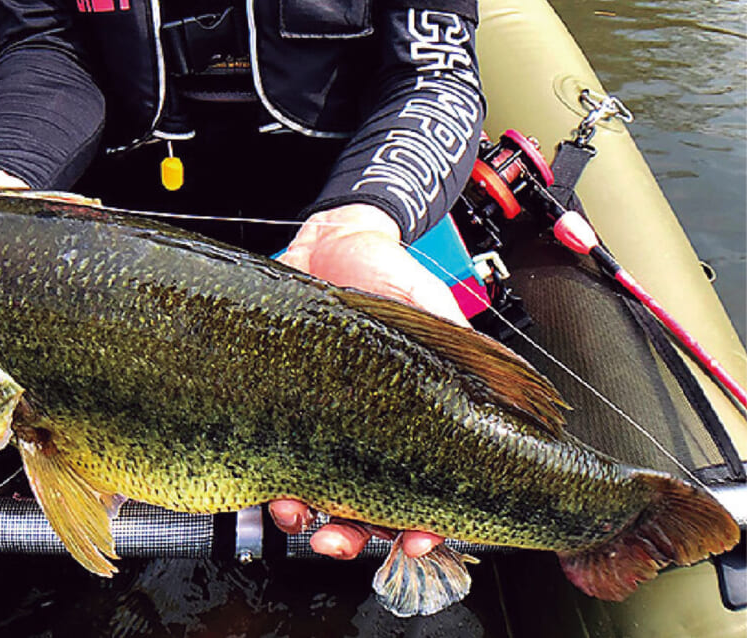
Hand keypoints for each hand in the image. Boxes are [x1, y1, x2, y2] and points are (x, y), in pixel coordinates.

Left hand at [269, 203, 463, 559]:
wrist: (325, 240)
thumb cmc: (388, 273)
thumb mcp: (435, 313)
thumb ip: (462, 357)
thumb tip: (511, 408)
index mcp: (412, 419)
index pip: (424, 488)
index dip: (425, 524)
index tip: (420, 538)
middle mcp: (364, 430)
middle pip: (365, 505)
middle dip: (356, 534)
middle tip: (344, 540)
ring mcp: (317, 423)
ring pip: (316, 494)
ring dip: (309, 518)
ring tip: (302, 518)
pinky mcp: (276, 409)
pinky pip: (271, 460)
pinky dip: (269, 484)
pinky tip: (272, 490)